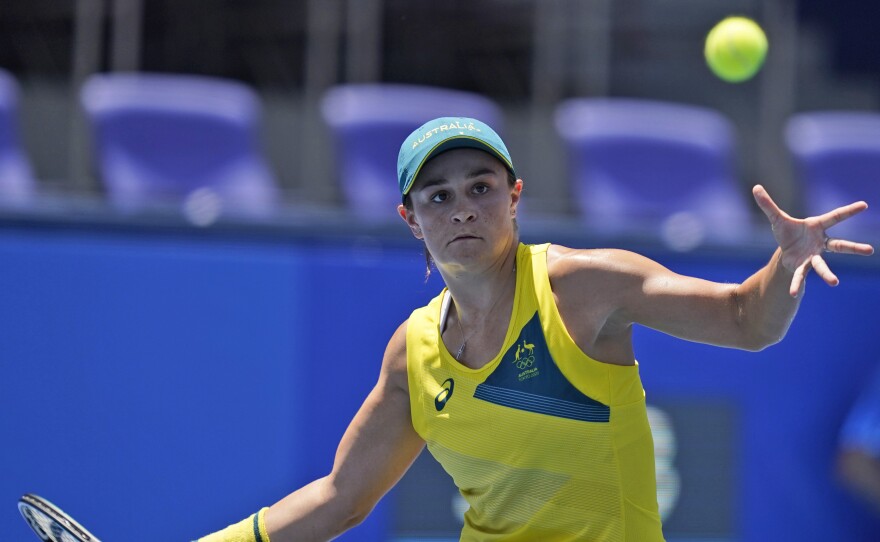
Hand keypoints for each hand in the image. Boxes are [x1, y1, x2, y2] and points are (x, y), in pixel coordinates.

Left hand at [752, 184, 874, 296]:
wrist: (785, 249)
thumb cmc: (787, 231)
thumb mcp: (776, 218)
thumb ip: (767, 204)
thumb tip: (756, 187)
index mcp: (817, 226)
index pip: (835, 217)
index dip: (849, 210)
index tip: (864, 204)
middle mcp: (820, 242)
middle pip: (839, 245)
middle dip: (854, 248)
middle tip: (870, 250)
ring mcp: (813, 256)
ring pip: (822, 265)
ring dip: (827, 274)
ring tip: (834, 283)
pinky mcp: (803, 266)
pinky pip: (799, 276)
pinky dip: (795, 284)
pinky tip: (792, 293)